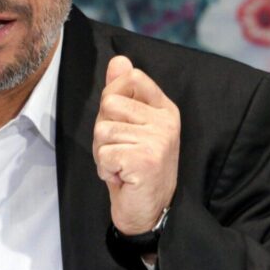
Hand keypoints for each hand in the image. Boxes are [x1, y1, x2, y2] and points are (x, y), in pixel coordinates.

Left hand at [93, 55, 179, 234]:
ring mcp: (159, 140)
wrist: (149, 210)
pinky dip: (105, 169)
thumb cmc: (134, 165)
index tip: (121, 121)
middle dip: (103, 130)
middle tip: (121, 150)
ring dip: (103, 152)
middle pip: (109, 103)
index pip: (131, 77)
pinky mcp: (146, 159)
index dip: (112, 96)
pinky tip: (122, 177)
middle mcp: (166, 121)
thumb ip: (123, 91)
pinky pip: (103, 153)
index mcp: (164, 108)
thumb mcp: (129, 124)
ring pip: (102, 129)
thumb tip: (118, 59)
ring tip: (122, 165)